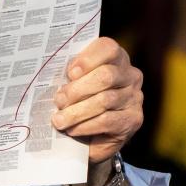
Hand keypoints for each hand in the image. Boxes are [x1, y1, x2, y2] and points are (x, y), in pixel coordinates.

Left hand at [51, 37, 143, 162]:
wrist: (90, 138)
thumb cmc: (77, 102)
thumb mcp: (72, 84)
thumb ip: (68, 76)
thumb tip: (51, 78)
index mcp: (115, 59)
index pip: (108, 48)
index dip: (88, 59)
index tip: (70, 73)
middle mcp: (130, 76)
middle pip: (106, 76)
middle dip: (77, 89)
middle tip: (59, 100)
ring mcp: (134, 98)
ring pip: (104, 100)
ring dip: (77, 111)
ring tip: (58, 120)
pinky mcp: (133, 120)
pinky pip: (107, 120)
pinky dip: (85, 125)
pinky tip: (71, 129)